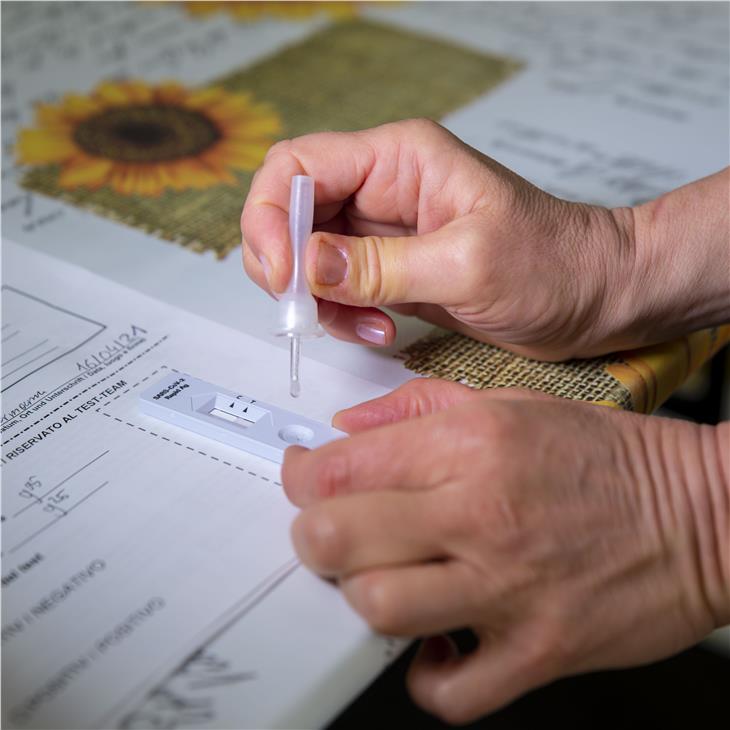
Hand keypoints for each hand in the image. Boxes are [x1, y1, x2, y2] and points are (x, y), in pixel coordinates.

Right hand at [241, 119, 637, 359]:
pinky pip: (337, 289)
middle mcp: (384, 190)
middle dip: (287, 265)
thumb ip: (382, 267)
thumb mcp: (467, 264)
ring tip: (366, 325)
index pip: (299, 165)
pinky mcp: (391, 270)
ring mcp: (384, 233)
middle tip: (306, 306)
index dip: (271, 216)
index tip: (282, 272)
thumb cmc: (555, 264)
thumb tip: (308, 264)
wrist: (594, 298)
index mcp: (400, 160)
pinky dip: (342, 316)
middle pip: (292, 212)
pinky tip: (381, 330)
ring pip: (308, 257)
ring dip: (318, 299)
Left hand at [282, 379, 728, 723]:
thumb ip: (416, 408)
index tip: (303, 478)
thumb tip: (346, 430)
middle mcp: (482, 511)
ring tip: (383, 581)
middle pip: (337, 537)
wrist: (703, 512)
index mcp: (470, 443)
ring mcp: (511, 588)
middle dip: (311, 536)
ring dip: (364, 598)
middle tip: (325, 532)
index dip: (301, 476)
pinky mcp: (542, 650)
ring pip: (379, 608)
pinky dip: (426, 675)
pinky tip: (434, 643)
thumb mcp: (508, 403)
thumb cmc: (602, 456)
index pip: (340, 467)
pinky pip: (451, 690)